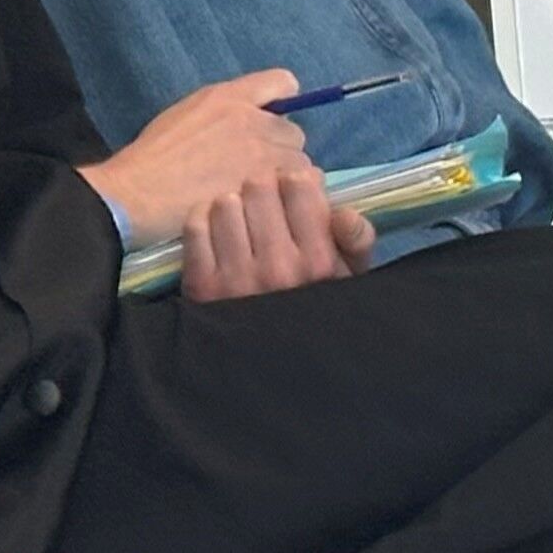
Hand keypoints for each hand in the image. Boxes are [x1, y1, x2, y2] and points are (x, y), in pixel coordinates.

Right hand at [82, 72, 312, 243]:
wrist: (136, 194)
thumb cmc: (150, 159)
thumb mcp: (184, 115)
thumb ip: (223, 115)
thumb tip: (250, 124)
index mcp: (229, 97)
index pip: (282, 83)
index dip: (281, 104)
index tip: (269, 125)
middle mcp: (251, 119)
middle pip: (295, 132)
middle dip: (281, 151)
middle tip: (258, 172)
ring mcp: (261, 153)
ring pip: (298, 165)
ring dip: (284, 179)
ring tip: (259, 198)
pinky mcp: (264, 186)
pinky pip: (292, 192)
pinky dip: (282, 202)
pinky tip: (261, 213)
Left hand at [178, 165, 359, 301]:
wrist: (268, 369)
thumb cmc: (313, 313)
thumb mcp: (349, 281)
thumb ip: (356, 240)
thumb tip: (343, 209)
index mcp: (319, 262)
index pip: (299, 184)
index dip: (294, 182)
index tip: (292, 196)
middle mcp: (278, 267)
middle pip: (258, 186)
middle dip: (262, 191)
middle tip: (263, 208)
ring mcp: (236, 277)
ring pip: (225, 202)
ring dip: (232, 207)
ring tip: (239, 225)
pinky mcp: (201, 286)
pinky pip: (195, 226)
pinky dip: (203, 222)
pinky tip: (215, 235)